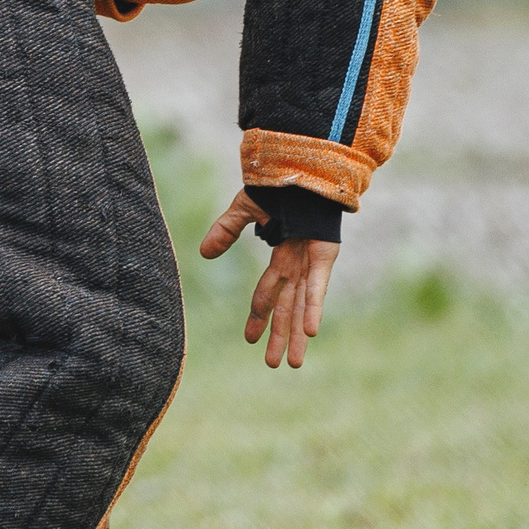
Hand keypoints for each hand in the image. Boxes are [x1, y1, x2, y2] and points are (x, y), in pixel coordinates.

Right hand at [199, 191, 339, 368]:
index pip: (268, 293)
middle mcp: (298, 263)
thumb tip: (204, 253)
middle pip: (287, 308)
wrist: (303, 164)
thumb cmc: (279, 182)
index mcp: (282, 253)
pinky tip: (310, 332)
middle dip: (280, 336)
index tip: (250, 340)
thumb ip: (226, 230)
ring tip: (293, 363)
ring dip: (296, 334)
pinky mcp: (324, 254)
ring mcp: (312, 261)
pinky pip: (316, 287)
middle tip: (275, 365)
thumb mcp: (245, 208)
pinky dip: (313, 309)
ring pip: (302, 306)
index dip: (259, 316)